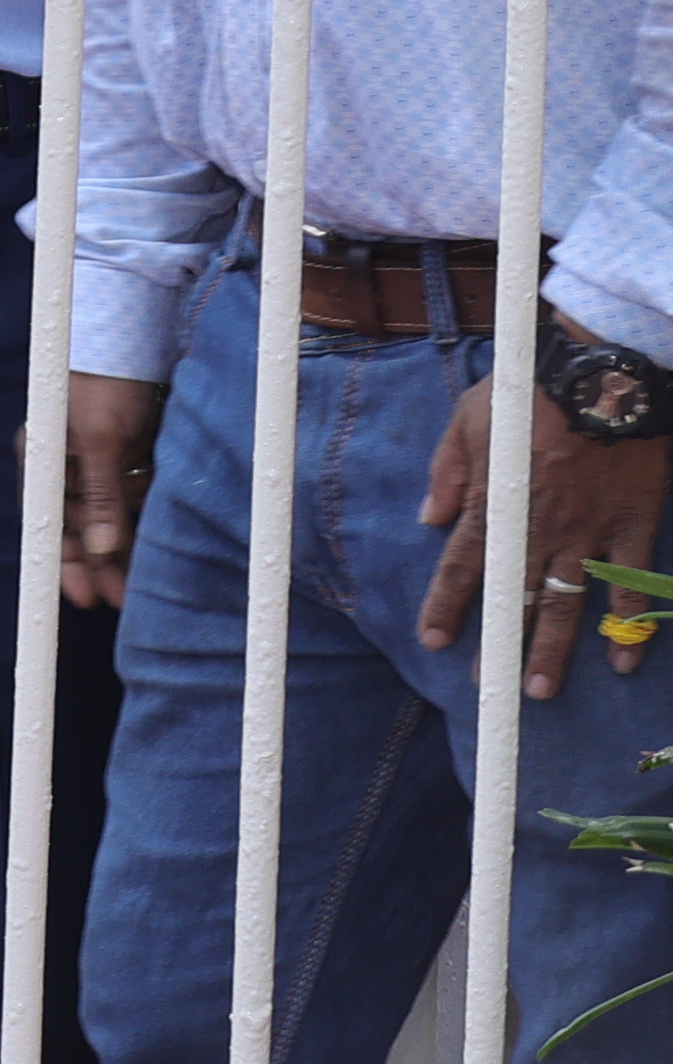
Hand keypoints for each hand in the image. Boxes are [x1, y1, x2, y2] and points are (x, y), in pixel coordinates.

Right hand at [61, 371, 167, 608]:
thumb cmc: (105, 379)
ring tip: (142, 585)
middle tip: (119, 601)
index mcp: (44, 457)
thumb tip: (98, 549)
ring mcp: (103, 459)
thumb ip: (98, 495)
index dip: (63, 561)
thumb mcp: (99, 438)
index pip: (48, 521)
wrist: (141, 329)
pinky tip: (158, 548)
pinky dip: (145, 523)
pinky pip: (138, 499)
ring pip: (111, 517)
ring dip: (124, 549)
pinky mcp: (135, 454)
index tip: (83, 599)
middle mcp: (70, 462)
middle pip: (80, 525)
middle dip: (98, 564)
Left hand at [420, 367, 667, 699]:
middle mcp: (538, 528)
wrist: (599, 374)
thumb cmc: (528, 392)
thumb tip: (431, 518)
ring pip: (566, 602)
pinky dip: (629, 625)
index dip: (446, 605)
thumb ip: (448, 471)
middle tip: (489, 685)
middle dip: (498, 645)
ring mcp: (588, 531)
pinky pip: (631, 584)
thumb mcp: (469, 422)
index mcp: (494, 503)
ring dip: (553, 649)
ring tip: (540, 689)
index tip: (433, 640)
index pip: (462, 565)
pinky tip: (625, 661)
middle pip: (513, 596)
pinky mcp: (632, 525)